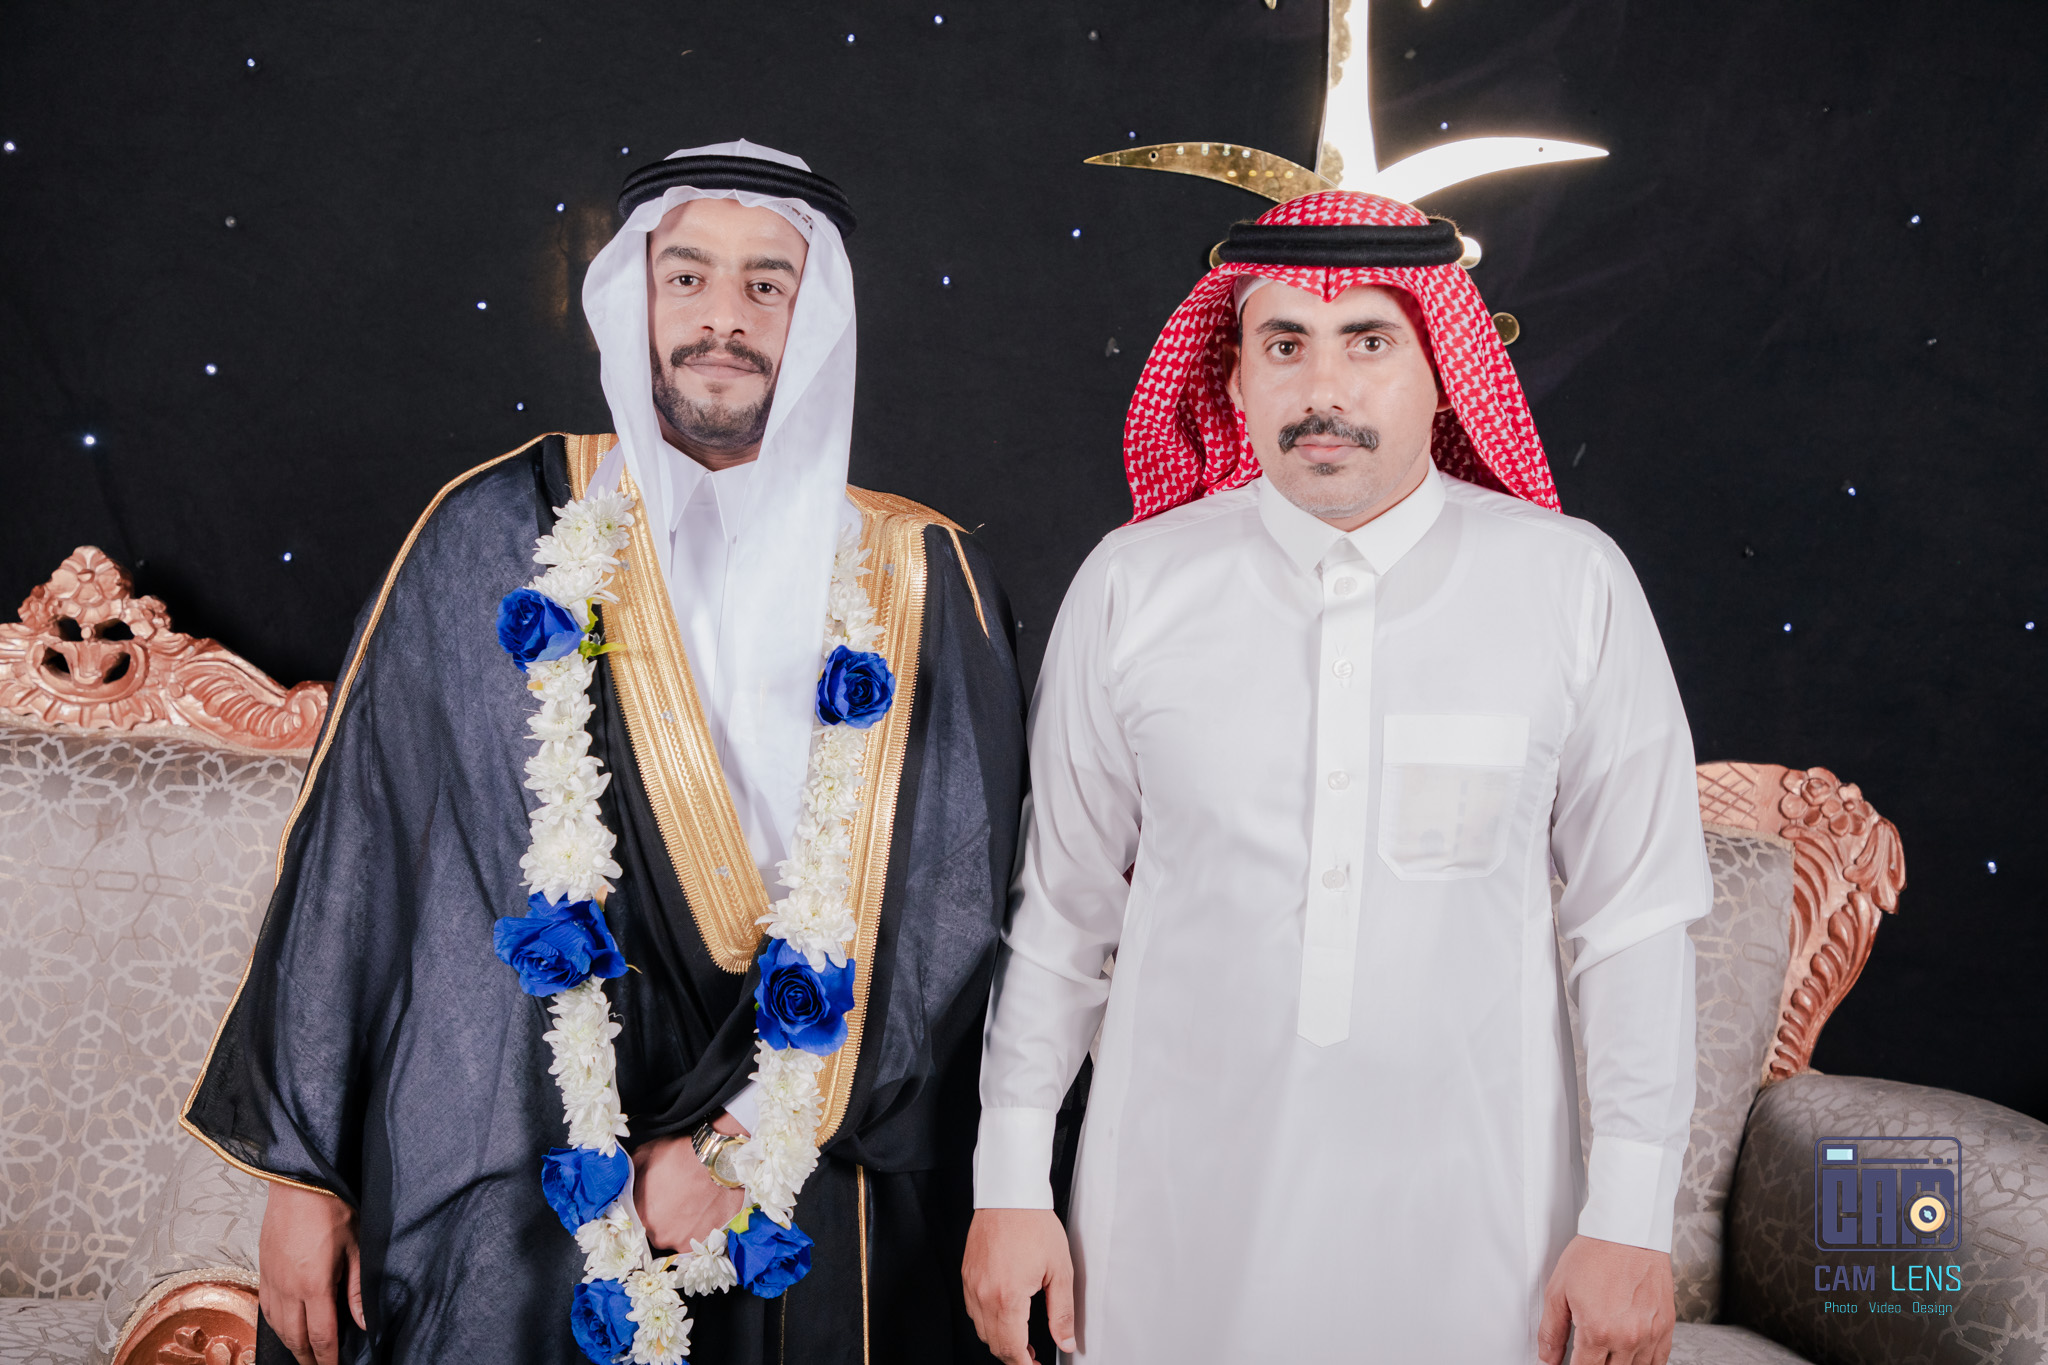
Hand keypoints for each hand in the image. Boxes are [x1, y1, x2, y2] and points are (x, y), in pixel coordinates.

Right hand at [257, 1183, 364, 1364]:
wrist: (299, 1179)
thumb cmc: (332, 1206)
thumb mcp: (357, 1246)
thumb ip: (359, 1288)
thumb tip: (364, 1321)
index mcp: (313, 1284)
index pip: (321, 1336)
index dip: (327, 1359)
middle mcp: (287, 1288)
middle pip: (295, 1338)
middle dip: (308, 1358)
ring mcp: (271, 1279)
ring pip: (277, 1326)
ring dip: (291, 1344)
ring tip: (304, 1354)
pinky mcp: (262, 1269)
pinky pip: (265, 1307)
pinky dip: (275, 1325)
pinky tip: (284, 1327)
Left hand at [631, 1113, 746, 1254]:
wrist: (718, 1158)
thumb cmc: (680, 1155)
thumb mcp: (643, 1157)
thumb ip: (630, 1180)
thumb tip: (625, 1189)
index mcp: (642, 1218)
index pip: (636, 1222)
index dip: (646, 1210)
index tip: (655, 1200)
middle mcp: (661, 1236)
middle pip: (658, 1232)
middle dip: (664, 1218)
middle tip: (676, 1198)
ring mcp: (686, 1240)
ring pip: (679, 1236)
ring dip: (683, 1224)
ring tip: (693, 1202)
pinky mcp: (709, 1239)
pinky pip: (701, 1237)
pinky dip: (702, 1225)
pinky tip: (705, 1207)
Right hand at [962, 1208, 1076, 1363]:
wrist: (1010, 1194)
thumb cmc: (1034, 1224)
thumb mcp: (1060, 1270)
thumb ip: (1062, 1312)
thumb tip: (1066, 1342)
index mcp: (1007, 1297)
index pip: (1012, 1349)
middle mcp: (983, 1294)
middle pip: (994, 1344)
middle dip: (1014, 1357)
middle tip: (1034, 1358)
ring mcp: (971, 1284)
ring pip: (981, 1330)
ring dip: (1000, 1340)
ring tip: (1022, 1339)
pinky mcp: (967, 1274)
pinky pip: (973, 1310)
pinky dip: (988, 1321)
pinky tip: (1005, 1316)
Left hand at [1536, 1235, 1674, 1364]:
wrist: (1628, 1231)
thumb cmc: (1595, 1254)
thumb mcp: (1559, 1290)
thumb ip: (1551, 1330)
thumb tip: (1547, 1358)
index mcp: (1598, 1331)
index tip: (1568, 1364)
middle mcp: (1628, 1338)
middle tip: (1587, 1354)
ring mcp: (1650, 1335)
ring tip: (1606, 1352)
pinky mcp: (1666, 1328)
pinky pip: (1658, 1362)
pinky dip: (1643, 1364)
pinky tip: (1630, 1356)